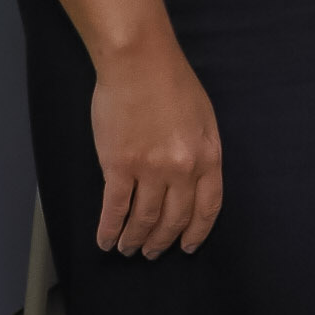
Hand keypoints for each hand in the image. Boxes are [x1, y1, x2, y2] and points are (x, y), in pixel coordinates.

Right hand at [90, 37, 222, 255]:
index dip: (196, 232)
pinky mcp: (118, 166)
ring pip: (143, 219)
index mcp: (208, 157)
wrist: (139, 62)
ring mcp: (150, 170)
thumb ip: (203, 151)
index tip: (187, 247)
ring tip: (128, 249)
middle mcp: (182, 170)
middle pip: (174, 219)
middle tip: (152, 253)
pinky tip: (105, 240)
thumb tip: (194, 180)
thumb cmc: (172, 82)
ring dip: (135, 240)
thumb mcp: (205, 118)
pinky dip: (109, 229)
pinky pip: (114, 208)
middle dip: (162, 242)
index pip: (207, 208)